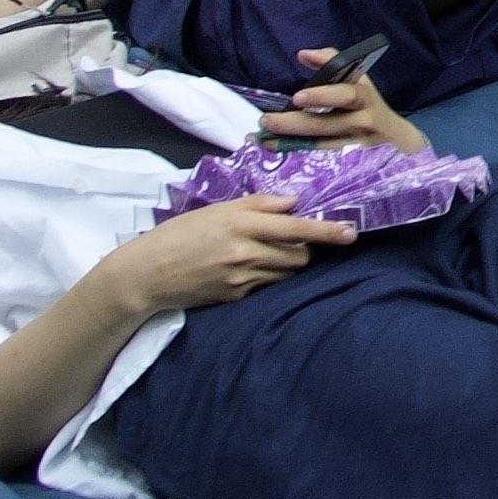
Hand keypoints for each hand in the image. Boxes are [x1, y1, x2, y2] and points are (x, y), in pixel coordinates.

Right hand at [102, 197, 352, 315]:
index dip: (326, 231)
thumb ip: (257, 204)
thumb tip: (293, 201)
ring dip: (288, 262)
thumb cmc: (180, 234)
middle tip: (293, 239)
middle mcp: (245, 251)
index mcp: (240, 223)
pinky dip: (268, 275)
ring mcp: (241, 278)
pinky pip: (267, 285)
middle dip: (304, 247)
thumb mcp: (216, 209)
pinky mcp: (236, 297)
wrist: (147, 274)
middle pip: (299, 254)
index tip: (350, 232)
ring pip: (286, 271)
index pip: (296, 228)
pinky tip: (248, 268)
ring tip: (266, 253)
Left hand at [267, 57, 425, 150]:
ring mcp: (355, 145)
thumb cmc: (367, 102)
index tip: (298, 97)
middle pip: (326, 125)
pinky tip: (275, 150)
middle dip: (293, 124)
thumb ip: (332, 61)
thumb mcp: (358, 79)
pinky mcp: (347, 162)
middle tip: (266, 120)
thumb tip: (303, 54)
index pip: (345, 95)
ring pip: (319, 145)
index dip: (323, 96)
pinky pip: (319, 159)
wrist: (394, 138)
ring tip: (263, 138)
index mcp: (363, 97)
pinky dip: (295, 153)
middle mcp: (361, 122)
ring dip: (289, 141)